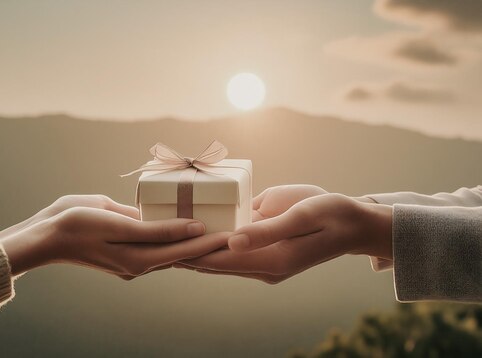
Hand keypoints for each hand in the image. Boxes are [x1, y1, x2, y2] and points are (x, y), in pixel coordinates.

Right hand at [0, 195, 227, 278]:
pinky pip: (155, 244)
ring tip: (216, 224)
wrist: (44, 236)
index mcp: (139, 259)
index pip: (185, 250)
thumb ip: (156, 227)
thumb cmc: (75, 225)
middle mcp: (139, 264)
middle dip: (208, 242)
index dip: (212, 241)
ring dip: (192, 239)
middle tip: (234, 228)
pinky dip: (172, 235)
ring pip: (170, 249)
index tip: (235, 233)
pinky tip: (182, 223)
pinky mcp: (124, 252)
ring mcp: (131, 260)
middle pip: (182, 252)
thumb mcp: (116, 222)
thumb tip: (192, 226)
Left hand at [176, 189, 391, 283]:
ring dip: (191, 247)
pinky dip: (208, 238)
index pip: (218, 261)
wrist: (352, 222)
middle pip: (211, 262)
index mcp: (269, 261)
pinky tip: (188, 227)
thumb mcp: (300, 217)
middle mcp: (260, 264)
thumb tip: (231, 241)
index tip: (159, 248)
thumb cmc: (330, 215)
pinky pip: (230, 245)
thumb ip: (266, 230)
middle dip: (182, 252)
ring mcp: (260, 257)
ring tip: (159, 236)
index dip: (187, 254)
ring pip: (217, 256)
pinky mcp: (262, 246)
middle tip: (148, 242)